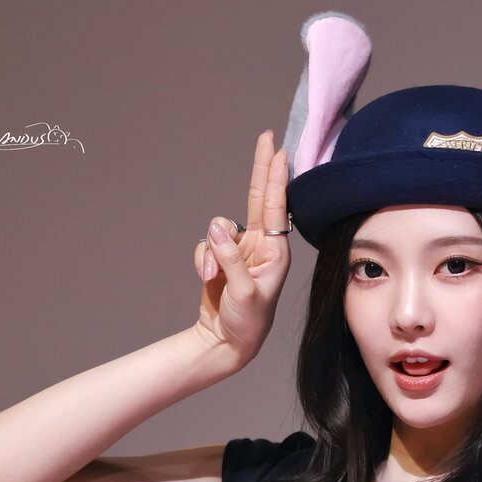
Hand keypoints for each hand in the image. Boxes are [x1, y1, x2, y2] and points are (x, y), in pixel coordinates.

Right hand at [193, 129, 291, 364]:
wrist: (226, 343)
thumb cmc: (247, 323)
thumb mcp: (243, 292)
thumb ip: (230, 258)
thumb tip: (216, 228)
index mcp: (275, 253)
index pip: (275, 208)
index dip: (275, 179)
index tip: (279, 152)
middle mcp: (260, 247)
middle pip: (258, 199)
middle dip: (261, 170)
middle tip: (267, 138)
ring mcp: (239, 251)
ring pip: (219, 227)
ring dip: (211, 251)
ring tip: (212, 277)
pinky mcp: (221, 258)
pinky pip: (205, 245)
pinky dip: (202, 260)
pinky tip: (207, 279)